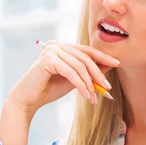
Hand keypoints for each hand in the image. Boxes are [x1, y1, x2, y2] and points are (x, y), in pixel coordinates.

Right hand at [5, 40, 119, 115]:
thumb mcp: (74, 79)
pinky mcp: (47, 59)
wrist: (28, 100)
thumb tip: (109, 65)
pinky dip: (81, 85)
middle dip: (98, 73)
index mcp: (62, 46)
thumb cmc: (49, 89)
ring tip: (94, 97)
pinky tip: (86, 96)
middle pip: (85, 57)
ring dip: (89, 83)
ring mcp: (51, 50)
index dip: (103, 57)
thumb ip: (88, 72)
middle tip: (107, 87)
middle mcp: (56, 44)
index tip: (117, 64)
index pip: (86, 50)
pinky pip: (71, 72)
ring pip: (79, 66)